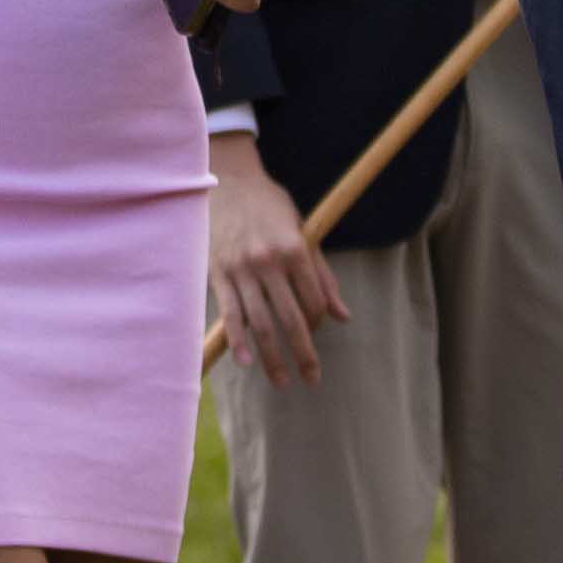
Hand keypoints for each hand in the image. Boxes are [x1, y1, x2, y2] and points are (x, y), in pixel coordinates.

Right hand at [205, 134, 343, 386]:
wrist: (228, 181)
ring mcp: (242, 269)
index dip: (319, 322)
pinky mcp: (219, 273)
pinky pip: (230, 313)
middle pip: (291, 319)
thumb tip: (343, 316)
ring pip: (260, 324)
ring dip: (272, 357)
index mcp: (295, 249)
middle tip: (312, 379)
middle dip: (304, 354)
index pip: (314, 302)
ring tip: (282, 380)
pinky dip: (238, 340)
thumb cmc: (270, 206)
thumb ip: (323, 275)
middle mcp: (270, 262)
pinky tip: (246, 362)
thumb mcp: (303, 230)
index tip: (316, 331)